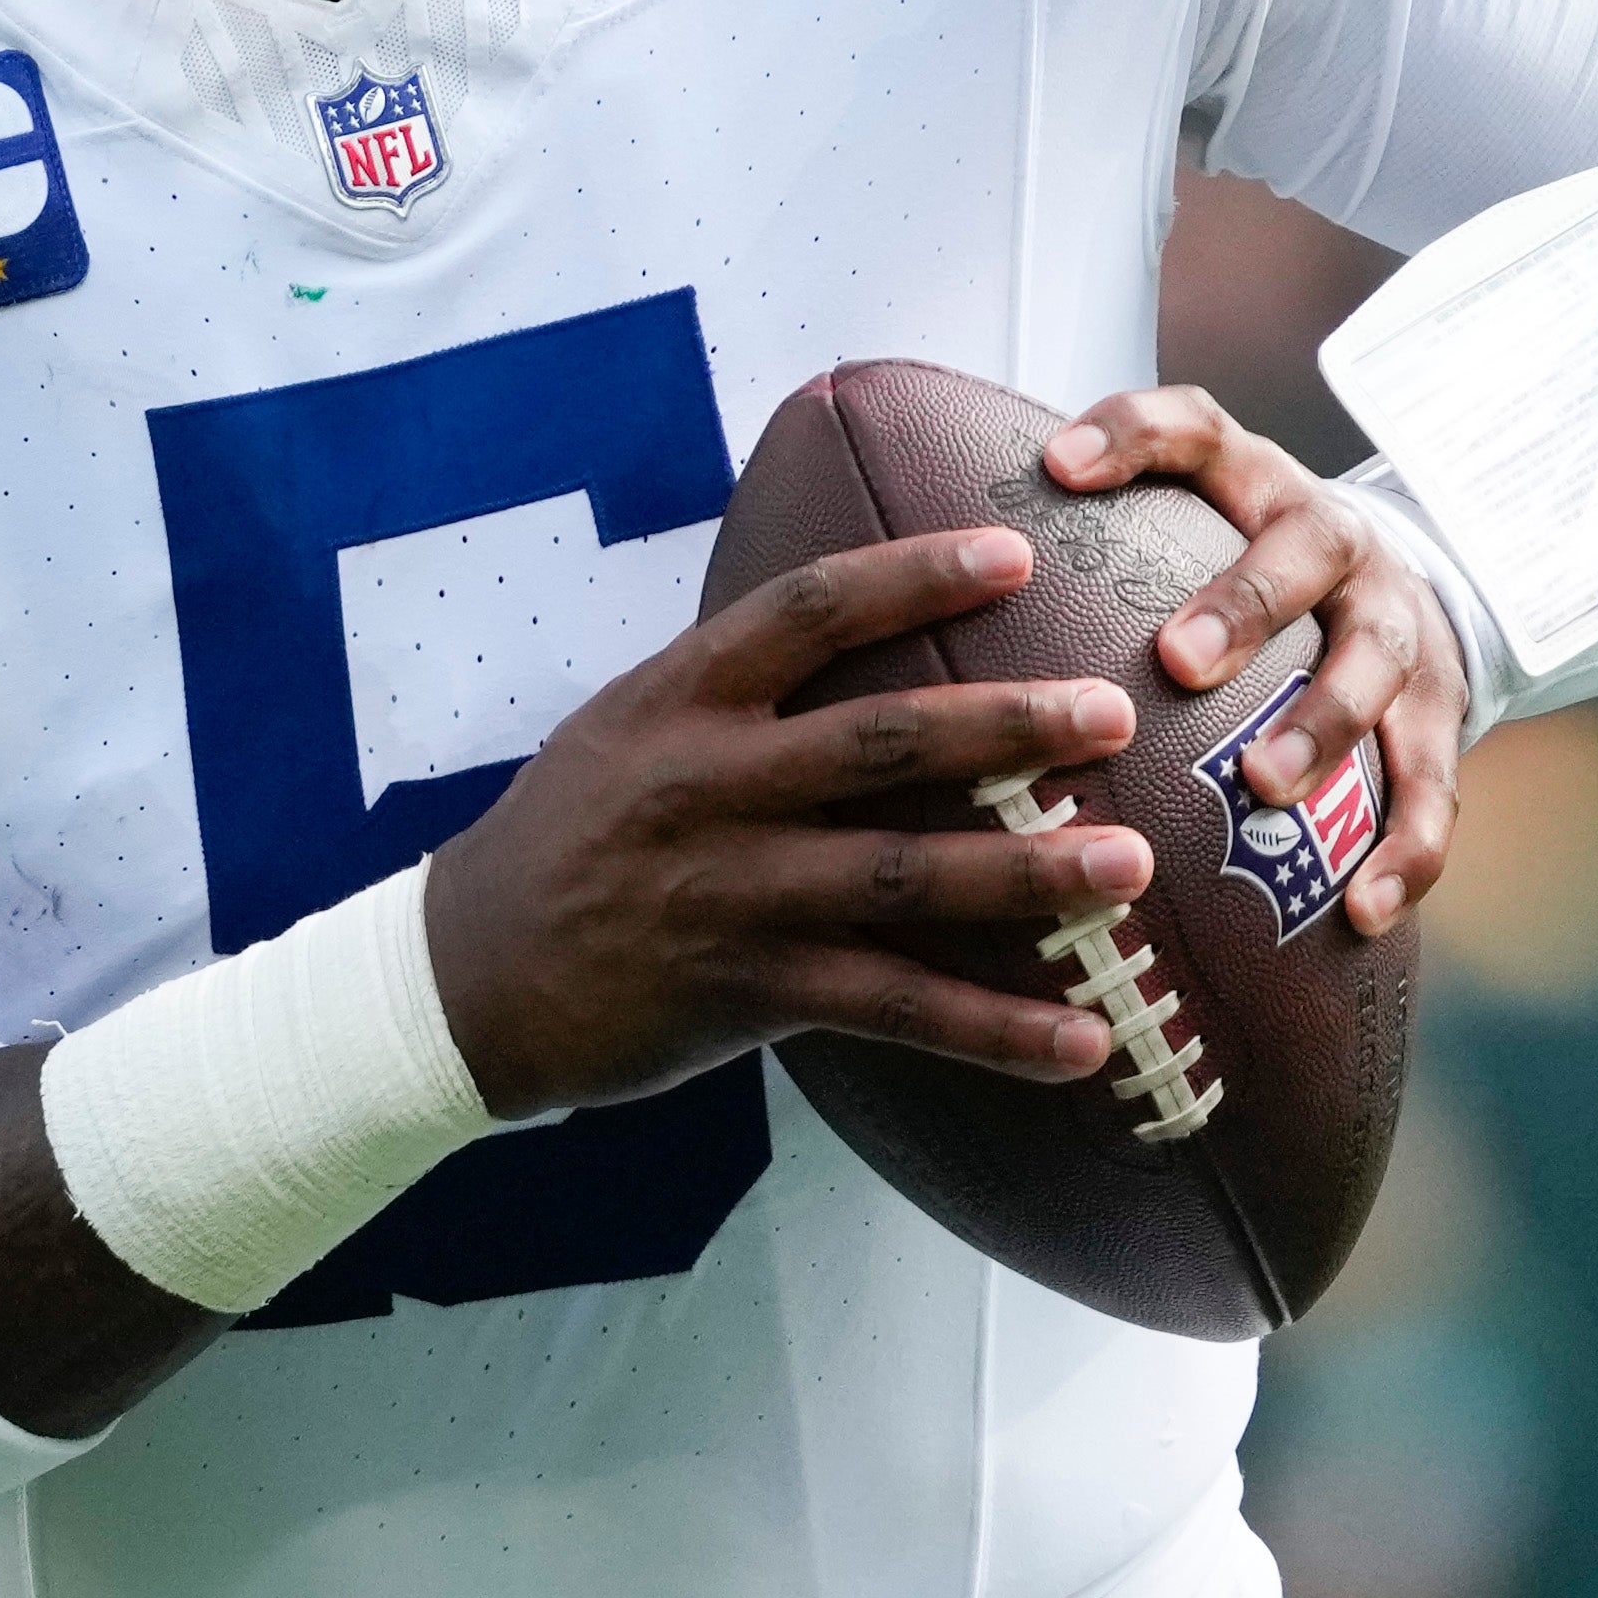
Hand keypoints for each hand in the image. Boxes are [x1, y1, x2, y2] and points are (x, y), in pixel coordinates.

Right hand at [421, 528, 1156, 1115]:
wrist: (464, 978)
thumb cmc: (564, 842)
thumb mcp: (627, 729)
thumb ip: (735, 689)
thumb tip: (859, 630)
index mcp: (679, 698)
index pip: (808, 610)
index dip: (913, 576)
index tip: (1013, 555)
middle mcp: (708, 783)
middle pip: (882, 740)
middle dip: (1007, 724)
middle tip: (1112, 713)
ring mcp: (730, 891)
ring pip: (901, 876)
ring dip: (1027, 873)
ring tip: (1132, 864)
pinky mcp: (747, 991)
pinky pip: (893, 1008)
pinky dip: (993, 1031)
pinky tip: (1080, 1042)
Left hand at [1033, 387, 1460, 937]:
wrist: (1389, 587)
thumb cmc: (1237, 568)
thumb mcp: (1176, 522)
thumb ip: (1078, 538)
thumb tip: (924, 574)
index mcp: (1253, 482)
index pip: (1191, 428)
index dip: (1130, 438)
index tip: (1058, 468)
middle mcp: (1336, 539)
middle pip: (1303, 549)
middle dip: (1245, 604)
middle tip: (1178, 662)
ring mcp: (1398, 622)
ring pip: (1376, 665)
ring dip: (1324, 727)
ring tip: (1264, 790)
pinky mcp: (1442, 710)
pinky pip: (1433, 784)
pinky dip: (1406, 849)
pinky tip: (1361, 910)